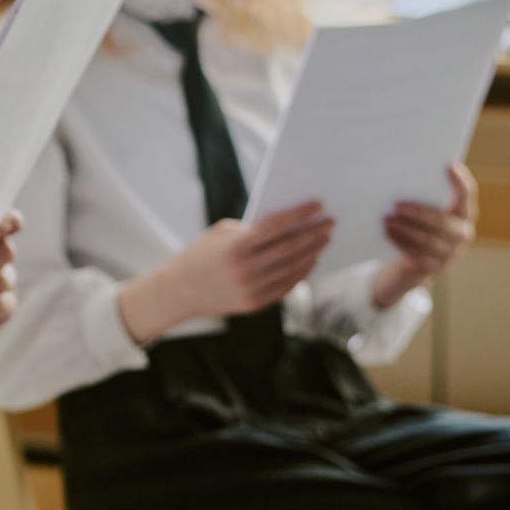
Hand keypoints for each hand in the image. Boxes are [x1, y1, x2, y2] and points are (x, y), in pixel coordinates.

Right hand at [117, 201, 332, 342]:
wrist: (179, 291)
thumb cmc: (200, 255)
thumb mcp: (220, 233)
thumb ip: (251, 229)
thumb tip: (289, 224)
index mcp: (235, 247)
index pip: (277, 227)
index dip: (300, 214)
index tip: (319, 205)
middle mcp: (245, 270)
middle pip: (291, 249)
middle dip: (314, 233)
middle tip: (330, 222)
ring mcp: (251, 289)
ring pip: (293, 269)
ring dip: (312, 252)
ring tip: (324, 239)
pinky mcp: (255, 304)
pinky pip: (286, 286)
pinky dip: (302, 272)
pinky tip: (310, 260)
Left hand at [374, 163, 476, 305]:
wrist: (412, 263)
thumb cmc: (416, 227)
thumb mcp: (421, 212)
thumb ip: (420, 197)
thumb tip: (401, 176)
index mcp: (464, 214)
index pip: (466, 195)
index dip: (460, 181)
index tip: (449, 165)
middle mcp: (463, 234)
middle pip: (442, 222)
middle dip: (419, 212)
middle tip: (396, 204)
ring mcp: (451, 254)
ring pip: (428, 240)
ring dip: (405, 229)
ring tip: (386, 219)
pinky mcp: (436, 268)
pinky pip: (417, 255)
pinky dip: (400, 242)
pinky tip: (387, 233)